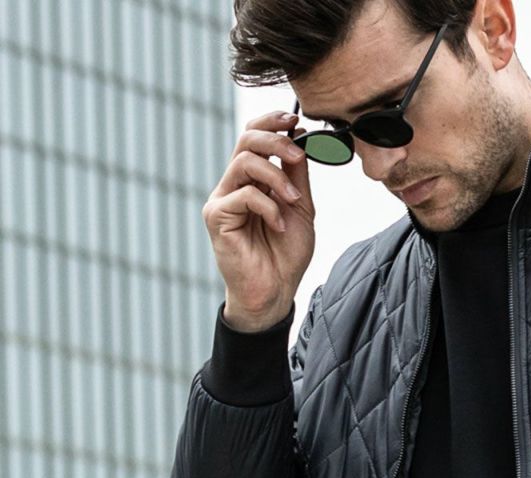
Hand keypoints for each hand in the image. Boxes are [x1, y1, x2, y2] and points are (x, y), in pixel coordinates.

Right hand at [202, 107, 316, 330]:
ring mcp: (223, 199)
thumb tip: (299, 137)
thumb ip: (297, 175)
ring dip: (275, 176)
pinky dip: (268, 207)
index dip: (271, 122)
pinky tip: (279, 226)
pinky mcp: (217, 217)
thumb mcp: (300, 208)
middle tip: (297, 154)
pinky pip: (244, 195)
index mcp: (253, 179)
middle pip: (246, 140)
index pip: (253, 136)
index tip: (295, 121)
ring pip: (244, 163)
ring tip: (293, 199)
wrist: (276, 291)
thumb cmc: (285, 255)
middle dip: (275, 140)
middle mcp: (234, 184)